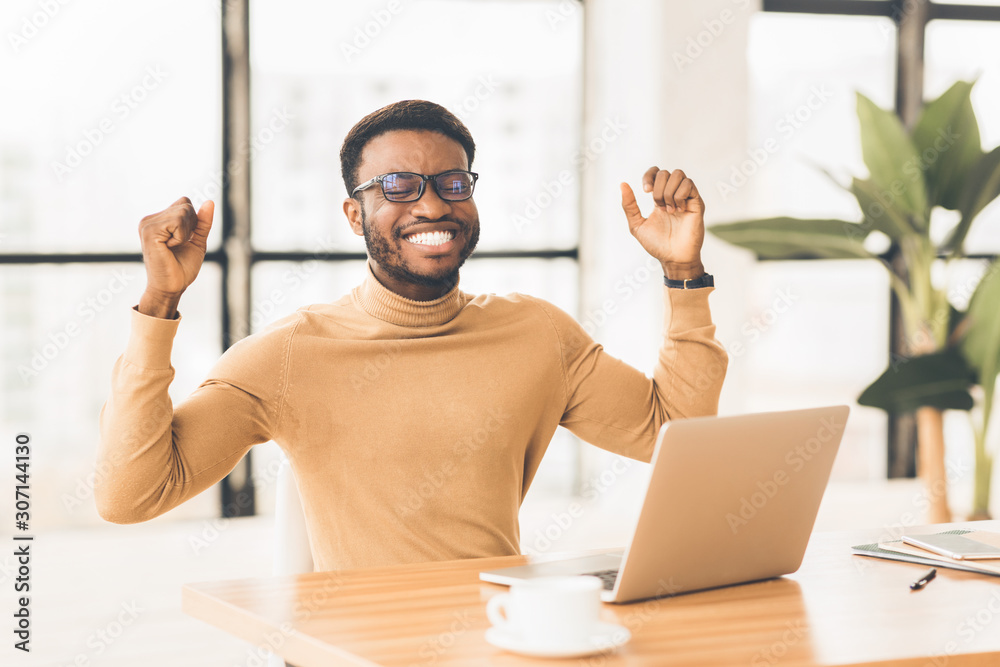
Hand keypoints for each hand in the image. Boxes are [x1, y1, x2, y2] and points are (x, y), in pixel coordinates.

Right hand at [137, 197, 213, 318]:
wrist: (172, 287)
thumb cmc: (182, 267)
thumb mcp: (197, 240)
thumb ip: (203, 222)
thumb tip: (210, 201)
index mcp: (158, 220)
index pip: (185, 202)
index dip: (193, 221)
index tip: (184, 240)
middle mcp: (149, 219)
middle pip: (185, 205)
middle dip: (191, 226)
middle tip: (178, 245)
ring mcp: (147, 224)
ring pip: (183, 211)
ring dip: (186, 233)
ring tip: (173, 247)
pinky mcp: (149, 231)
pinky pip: (177, 221)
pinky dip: (181, 237)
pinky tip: (169, 248)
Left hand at [620, 167, 704, 280]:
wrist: (673, 258)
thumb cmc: (657, 245)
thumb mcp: (637, 225)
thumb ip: (629, 206)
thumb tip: (622, 184)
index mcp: (659, 198)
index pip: (656, 173)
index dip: (649, 176)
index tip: (645, 191)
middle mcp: (673, 195)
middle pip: (665, 173)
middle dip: (658, 188)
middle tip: (659, 207)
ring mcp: (686, 198)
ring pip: (678, 174)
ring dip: (669, 191)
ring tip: (669, 210)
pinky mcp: (696, 202)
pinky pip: (689, 184)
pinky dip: (680, 195)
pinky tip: (679, 210)